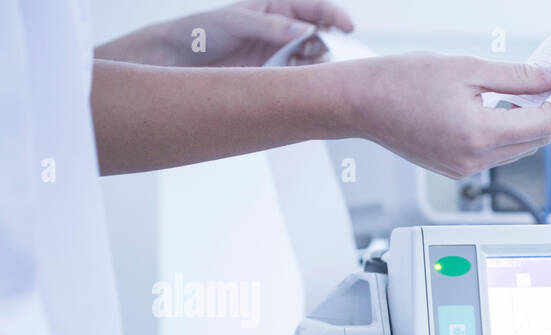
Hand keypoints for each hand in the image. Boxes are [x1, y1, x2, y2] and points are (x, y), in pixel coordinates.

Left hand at [96, 1, 353, 67]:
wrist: (177, 62)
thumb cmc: (201, 32)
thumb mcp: (237, 21)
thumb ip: (271, 26)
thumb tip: (306, 31)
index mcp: (276, 8)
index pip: (315, 8)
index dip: (334, 15)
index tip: (347, 27)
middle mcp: (283, 31)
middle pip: (321, 35)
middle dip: (332, 44)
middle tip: (333, 55)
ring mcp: (281, 56)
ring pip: (314, 60)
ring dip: (320, 66)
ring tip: (317, 72)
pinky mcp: (275, 78)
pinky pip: (299, 80)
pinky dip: (307, 83)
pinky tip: (308, 86)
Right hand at [346, 54, 550, 179]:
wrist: (361, 103)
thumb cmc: (403, 81)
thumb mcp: (468, 69)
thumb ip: (518, 77)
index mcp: (478, 135)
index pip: (541, 126)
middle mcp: (473, 160)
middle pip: (533, 142)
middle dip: (546, 114)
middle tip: (547, 84)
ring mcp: (464, 170)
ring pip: (516, 151)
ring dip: (525, 125)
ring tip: (518, 94)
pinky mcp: (456, 171)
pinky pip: (495, 156)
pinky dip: (503, 134)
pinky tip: (495, 110)